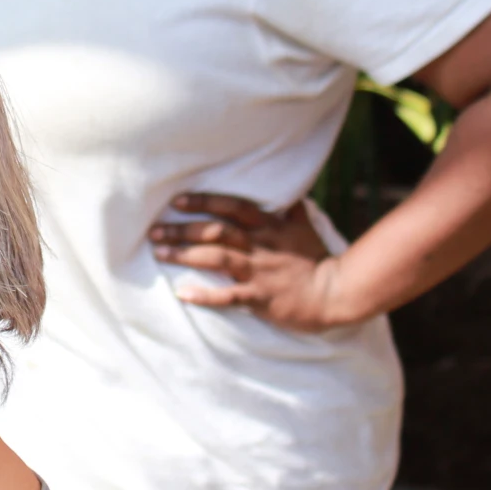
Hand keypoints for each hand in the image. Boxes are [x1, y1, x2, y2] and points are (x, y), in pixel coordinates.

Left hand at [147, 193, 349, 329]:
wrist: (336, 292)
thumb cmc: (317, 259)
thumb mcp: (304, 227)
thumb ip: (291, 209)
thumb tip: (288, 191)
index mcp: (268, 227)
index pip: (232, 207)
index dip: (203, 201)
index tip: (177, 201)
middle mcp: (259, 246)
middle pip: (215, 231)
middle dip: (182, 229)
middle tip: (154, 229)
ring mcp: (258, 272)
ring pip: (215, 259)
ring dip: (184, 254)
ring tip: (159, 252)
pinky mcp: (259, 298)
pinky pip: (228, 297)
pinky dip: (204, 295)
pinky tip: (182, 293)